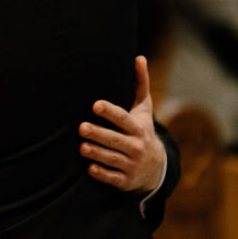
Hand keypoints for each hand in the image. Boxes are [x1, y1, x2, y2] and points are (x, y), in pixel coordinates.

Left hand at [78, 55, 165, 195]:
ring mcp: (131, 165)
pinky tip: (90, 167)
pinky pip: (113, 178)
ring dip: (97, 153)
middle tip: (81, 127)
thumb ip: (140, 84)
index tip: (96, 105)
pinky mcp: (126, 181)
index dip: (110, 112)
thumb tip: (139, 57)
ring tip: (81, 147)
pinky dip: (102, 174)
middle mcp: (136, 147)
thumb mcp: (143, 110)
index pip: (124, 119)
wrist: (157, 168)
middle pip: (115, 140)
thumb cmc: (142, 131)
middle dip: (99, 134)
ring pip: (112, 159)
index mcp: (138, 128)